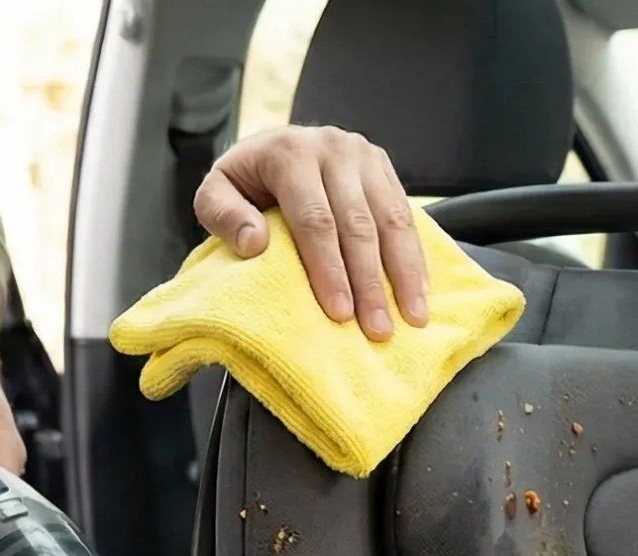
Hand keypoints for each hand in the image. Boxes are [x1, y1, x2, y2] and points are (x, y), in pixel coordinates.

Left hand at [196, 125, 429, 339]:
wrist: (275, 143)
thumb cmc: (247, 180)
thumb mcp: (216, 191)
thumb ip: (222, 214)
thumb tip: (254, 242)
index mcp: (290, 153)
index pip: (315, 219)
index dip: (329, 269)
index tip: (339, 313)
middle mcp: (333, 148)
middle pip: (358, 224)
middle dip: (370, 283)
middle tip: (378, 329)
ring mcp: (364, 155)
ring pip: (391, 220)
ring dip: (404, 274)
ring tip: (413, 317)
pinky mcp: (384, 166)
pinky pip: (406, 215)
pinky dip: (415, 257)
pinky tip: (421, 291)